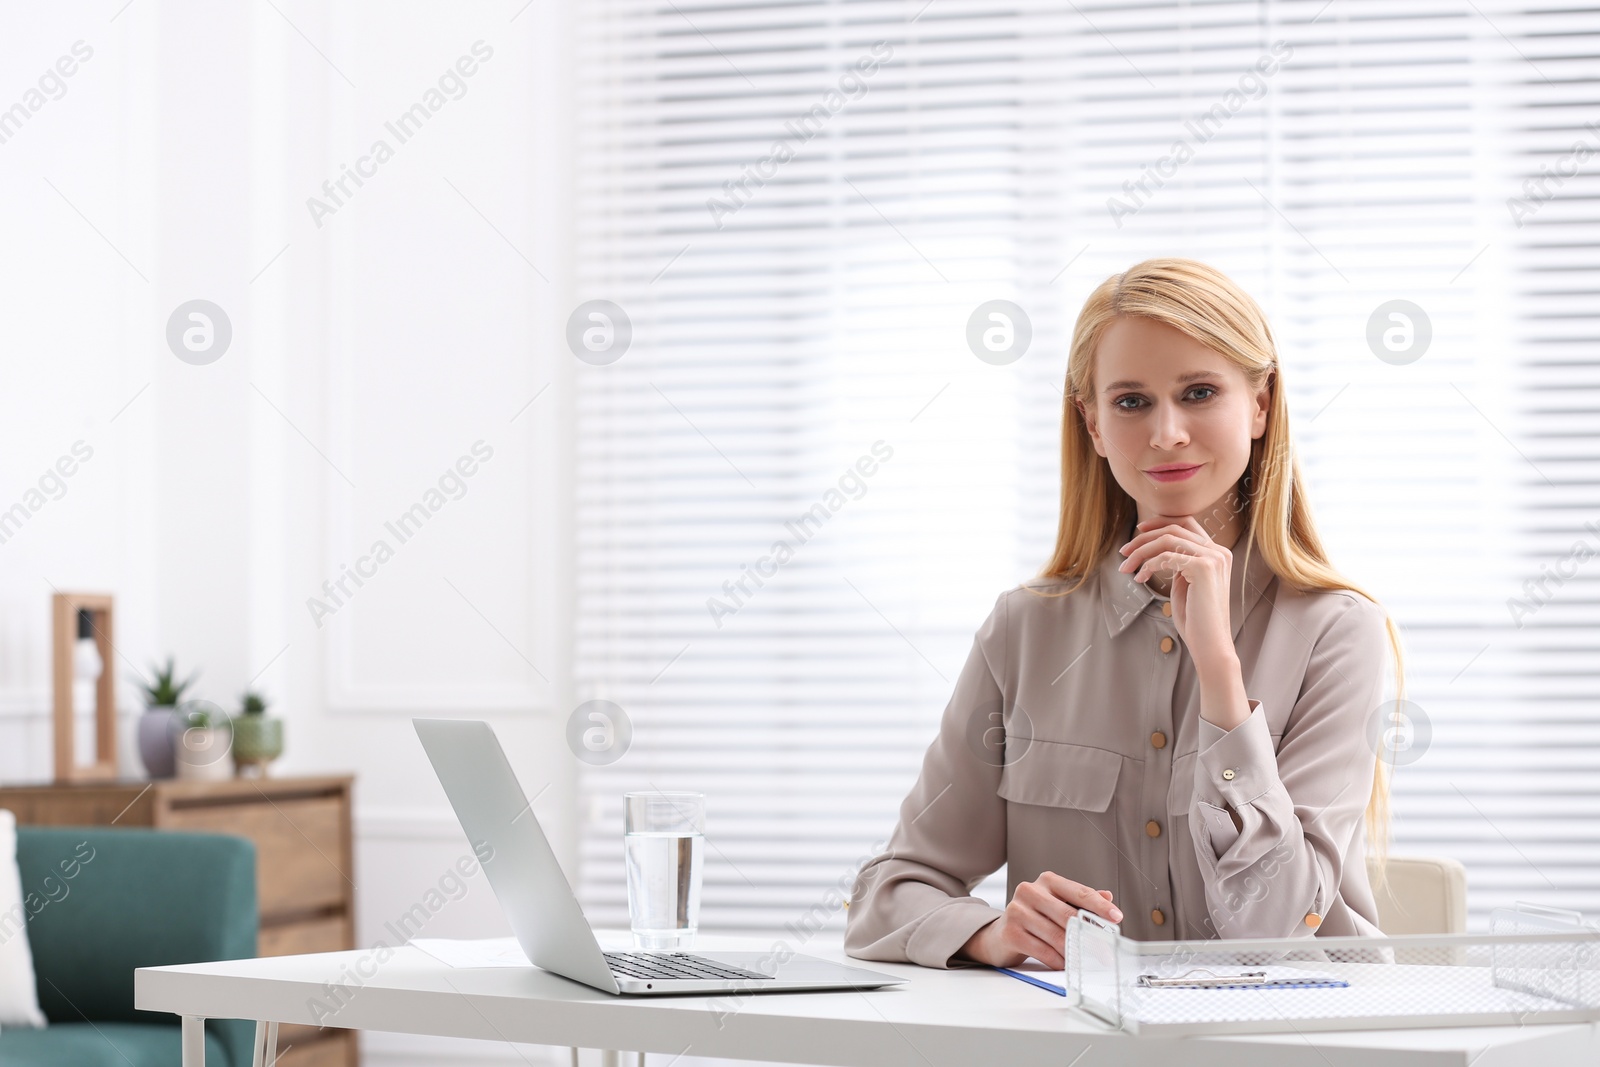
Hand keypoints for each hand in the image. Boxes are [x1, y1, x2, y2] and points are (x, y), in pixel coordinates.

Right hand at [957, 872, 1120, 969]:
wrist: (999, 935)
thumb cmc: (1033, 919)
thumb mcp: (1057, 905)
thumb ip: (1080, 901)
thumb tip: (1107, 897)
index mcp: (1046, 881)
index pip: (1079, 892)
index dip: (1099, 906)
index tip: (1116, 917)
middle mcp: (1030, 891)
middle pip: (1068, 915)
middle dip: (1090, 935)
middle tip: (1106, 950)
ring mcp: (1017, 911)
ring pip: (1057, 936)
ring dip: (1075, 952)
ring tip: (1087, 960)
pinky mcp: (1011, 932)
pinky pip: (1043, 951)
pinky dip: (1058, 961)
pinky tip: (1066, 965)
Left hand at [1119, 515, 1234, 670]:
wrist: (1210, 644)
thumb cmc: (1195, 619)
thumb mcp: (1185, 584)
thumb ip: (1178, 564)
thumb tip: (1158, 552)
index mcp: (1217, 553)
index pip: (1187, 524)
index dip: (1160, 522)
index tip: (1138, 530)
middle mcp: (1219, 551)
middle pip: (1174, 529)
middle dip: (1144, 538)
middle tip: (1123, 552)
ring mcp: (1214, 558)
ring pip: (1167, 540)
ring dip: (1141, 551)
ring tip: (1126, 567)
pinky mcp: (1204, 568)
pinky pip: (1166, 557)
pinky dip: (1148, 565)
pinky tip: (1140, 578)